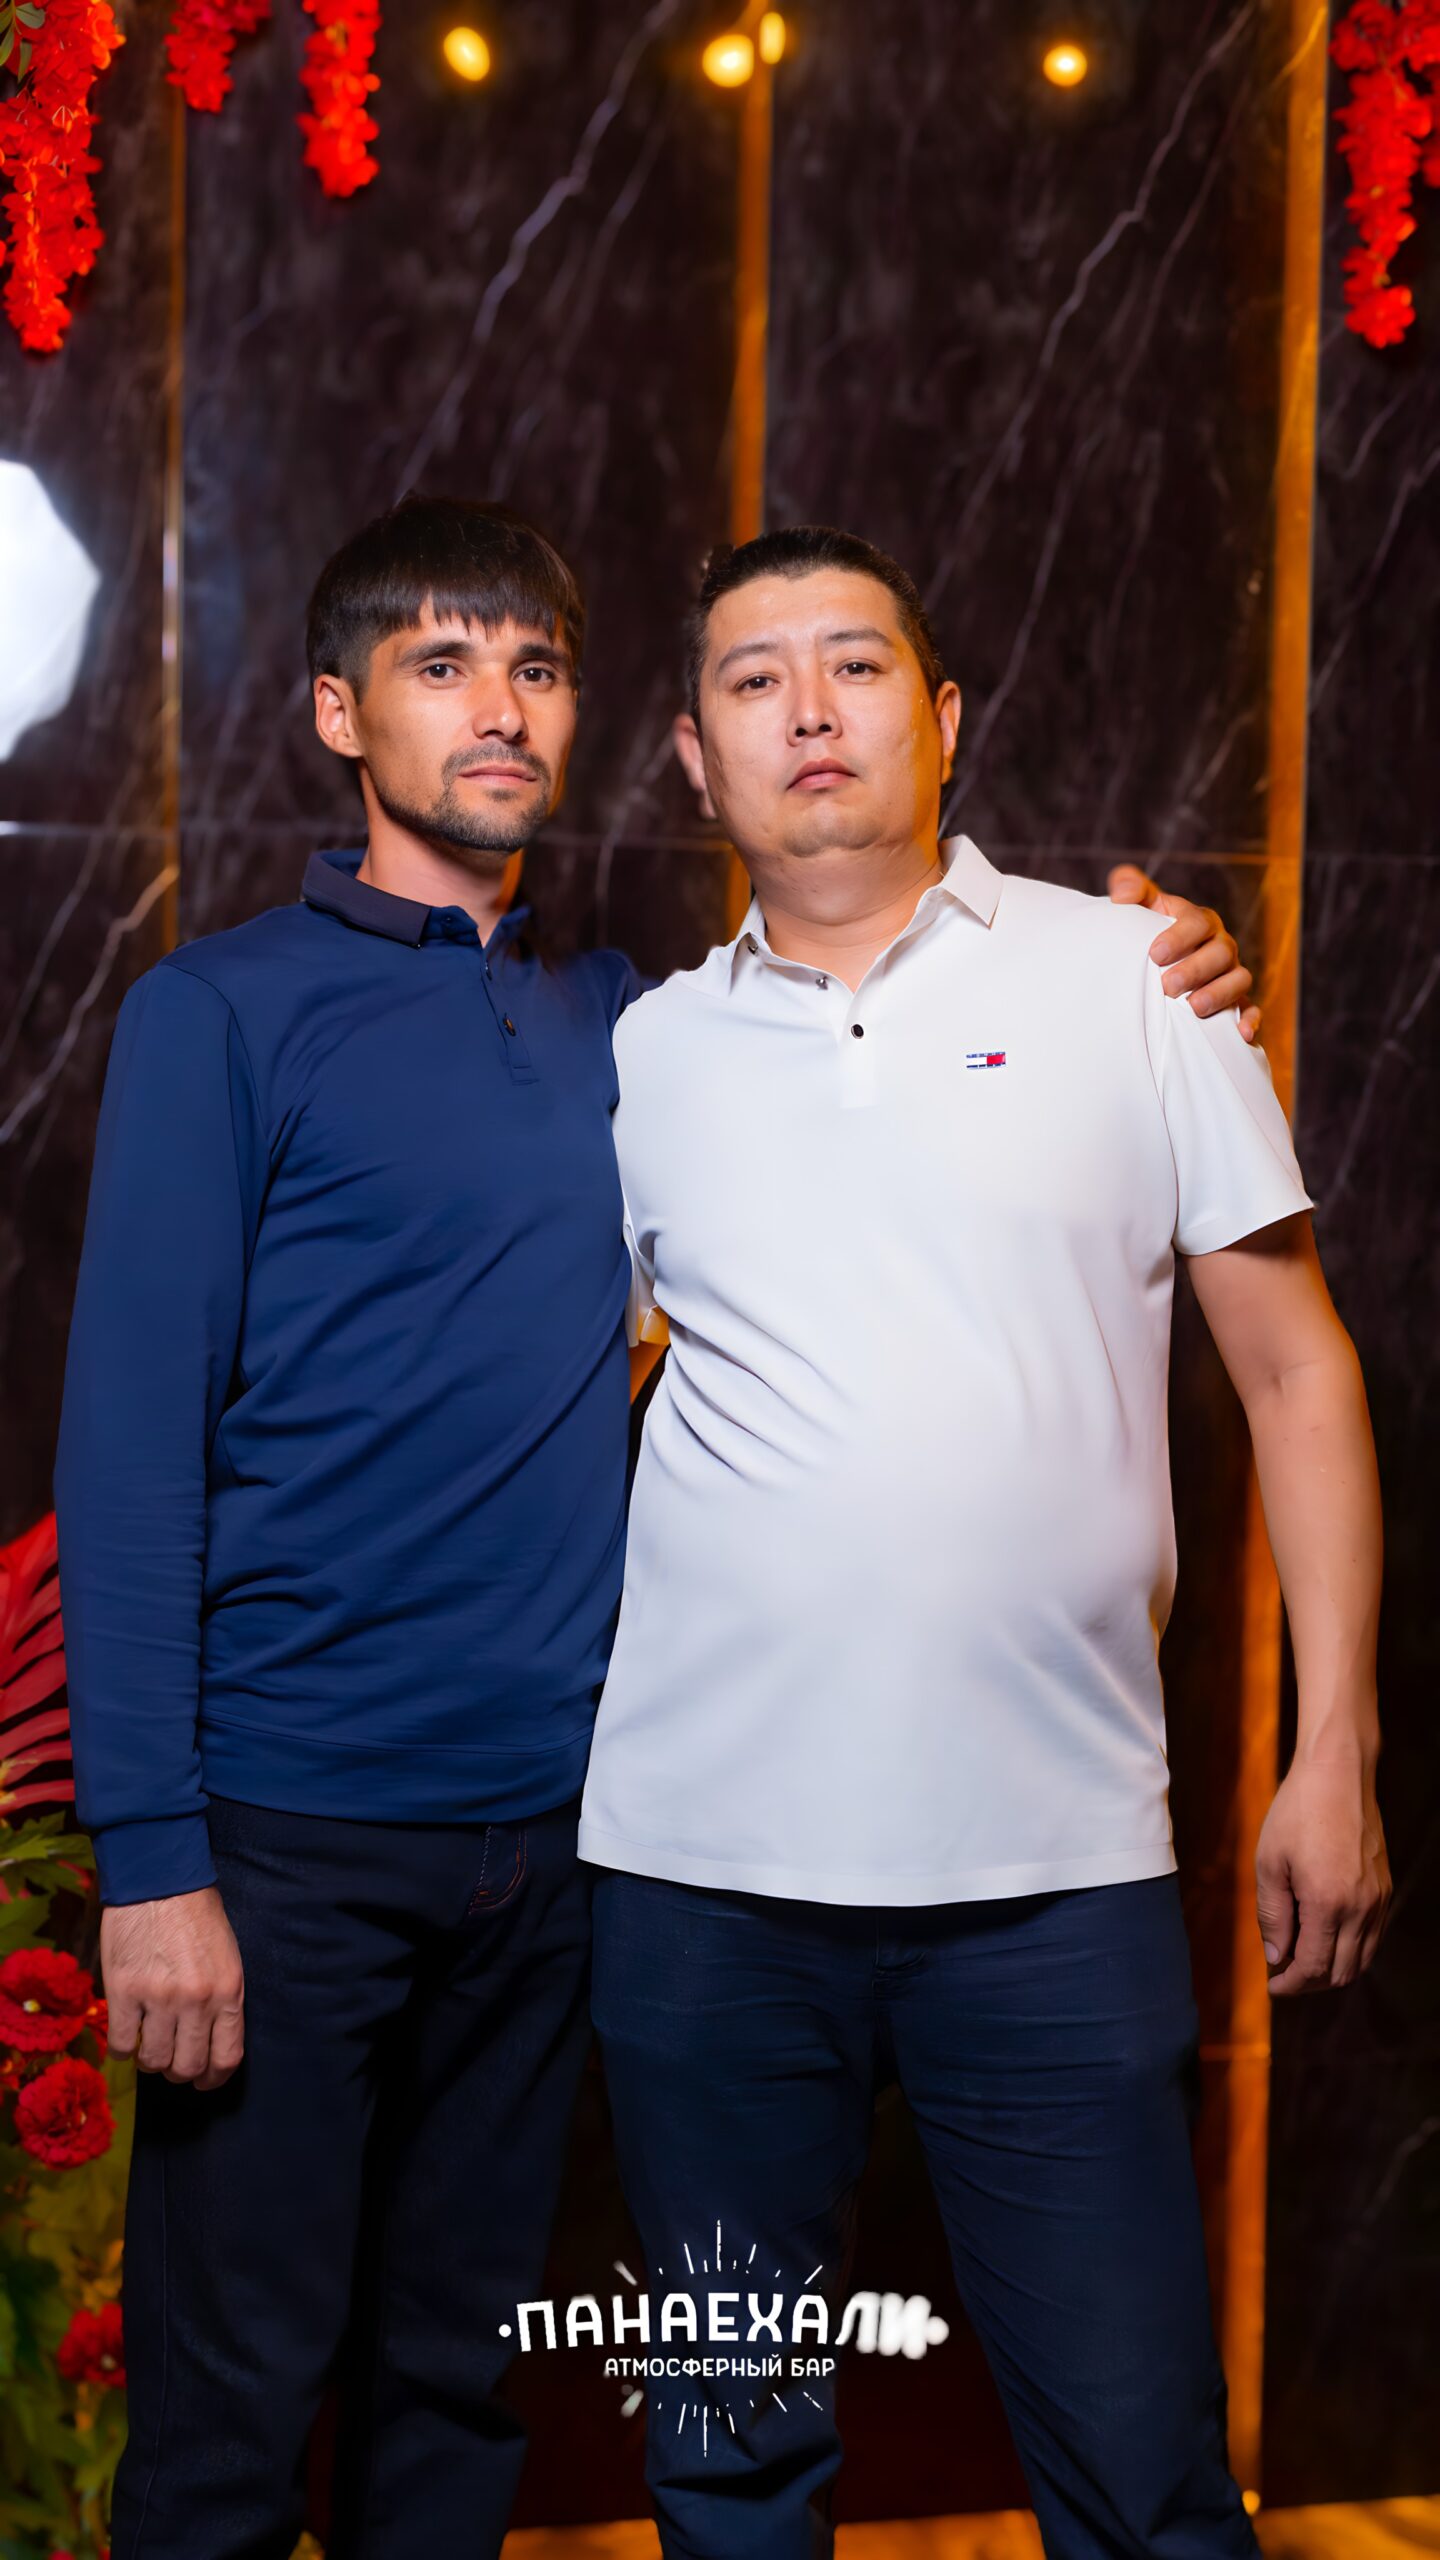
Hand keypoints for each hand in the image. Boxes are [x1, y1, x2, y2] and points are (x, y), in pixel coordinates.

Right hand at [100, 1887, 245, 2089]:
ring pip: (154, 2061)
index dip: (213, 2078)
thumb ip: (222, 1999)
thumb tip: (210, 2041)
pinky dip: (123, 2049)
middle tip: (171, 2062)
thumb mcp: (227, 1956)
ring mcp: (159, 1998)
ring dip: (150, 2061)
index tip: (204, 2080)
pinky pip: (122, 2044)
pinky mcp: (124, 1991)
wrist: (160, 1878)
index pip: (226, 2057)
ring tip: (147, 2046)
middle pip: (188, 2066)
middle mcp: (197, 2000)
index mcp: (229, 1991)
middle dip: (179, 2072)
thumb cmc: (196, 1914)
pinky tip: (127, 2035)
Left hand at [1107, 863, 1260, 1043]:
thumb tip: (1122, 893)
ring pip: (1239, 979)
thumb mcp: (1141, 907)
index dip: (1180, 937)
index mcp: (1198, 921)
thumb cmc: (1150, 931)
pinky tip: (1241, 1034)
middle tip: (1168, 986)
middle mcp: (1220, 945)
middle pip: (1221, 952)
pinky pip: (1250, 1009)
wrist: (1157, 961)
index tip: (1155, 953)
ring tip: (1194, 1008)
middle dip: (1196, 969)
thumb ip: (1129, 888)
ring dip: (1219, 994)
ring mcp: (1230, 973)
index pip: (1197, 922)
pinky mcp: (1236, 1000)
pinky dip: (1249, 1020)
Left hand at [1255, 1754, 1391, 1994]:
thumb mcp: (1269, 1862)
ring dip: (1331, 1970)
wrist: (1339, 1775)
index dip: (1291, 1985)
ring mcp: (1377, 1899)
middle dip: (1310, 1984)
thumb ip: (1273, 1915)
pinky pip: (1372, 1937)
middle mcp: (1360, 1908)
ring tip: (1302, 1960)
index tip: (1273, 1987)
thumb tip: (1276, 1957)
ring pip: (1361, 1959)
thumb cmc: (1297, 1813)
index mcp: (1327, 1903)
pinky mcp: (1385, 1889)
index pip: (1313, 1968)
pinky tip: (1325, 1937)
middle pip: (1340, 1973)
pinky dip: (1349, 1950)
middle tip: (1284, 1976)